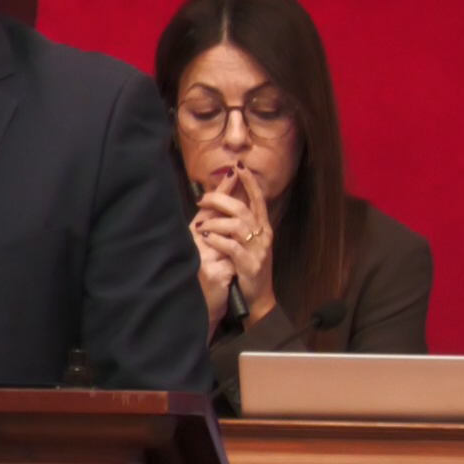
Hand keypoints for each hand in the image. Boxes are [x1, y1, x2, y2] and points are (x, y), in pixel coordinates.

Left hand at [192, 165, 275, 323]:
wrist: (259, 297)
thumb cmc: (248, 264)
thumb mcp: (249, 240)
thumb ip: (240, 221)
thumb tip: (226, 199)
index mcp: (263, 227)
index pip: (258, 199)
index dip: (249, 182)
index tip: (239, 166)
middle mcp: (263, 235)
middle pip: (241, 208)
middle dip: (220, 200)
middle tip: (202, 199)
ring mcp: (258, 250)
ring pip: (236, 225)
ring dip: (214, 223)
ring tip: (200, 226)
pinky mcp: (249, 265)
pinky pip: (231, 247)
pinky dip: (217, 241)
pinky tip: (206, 239)